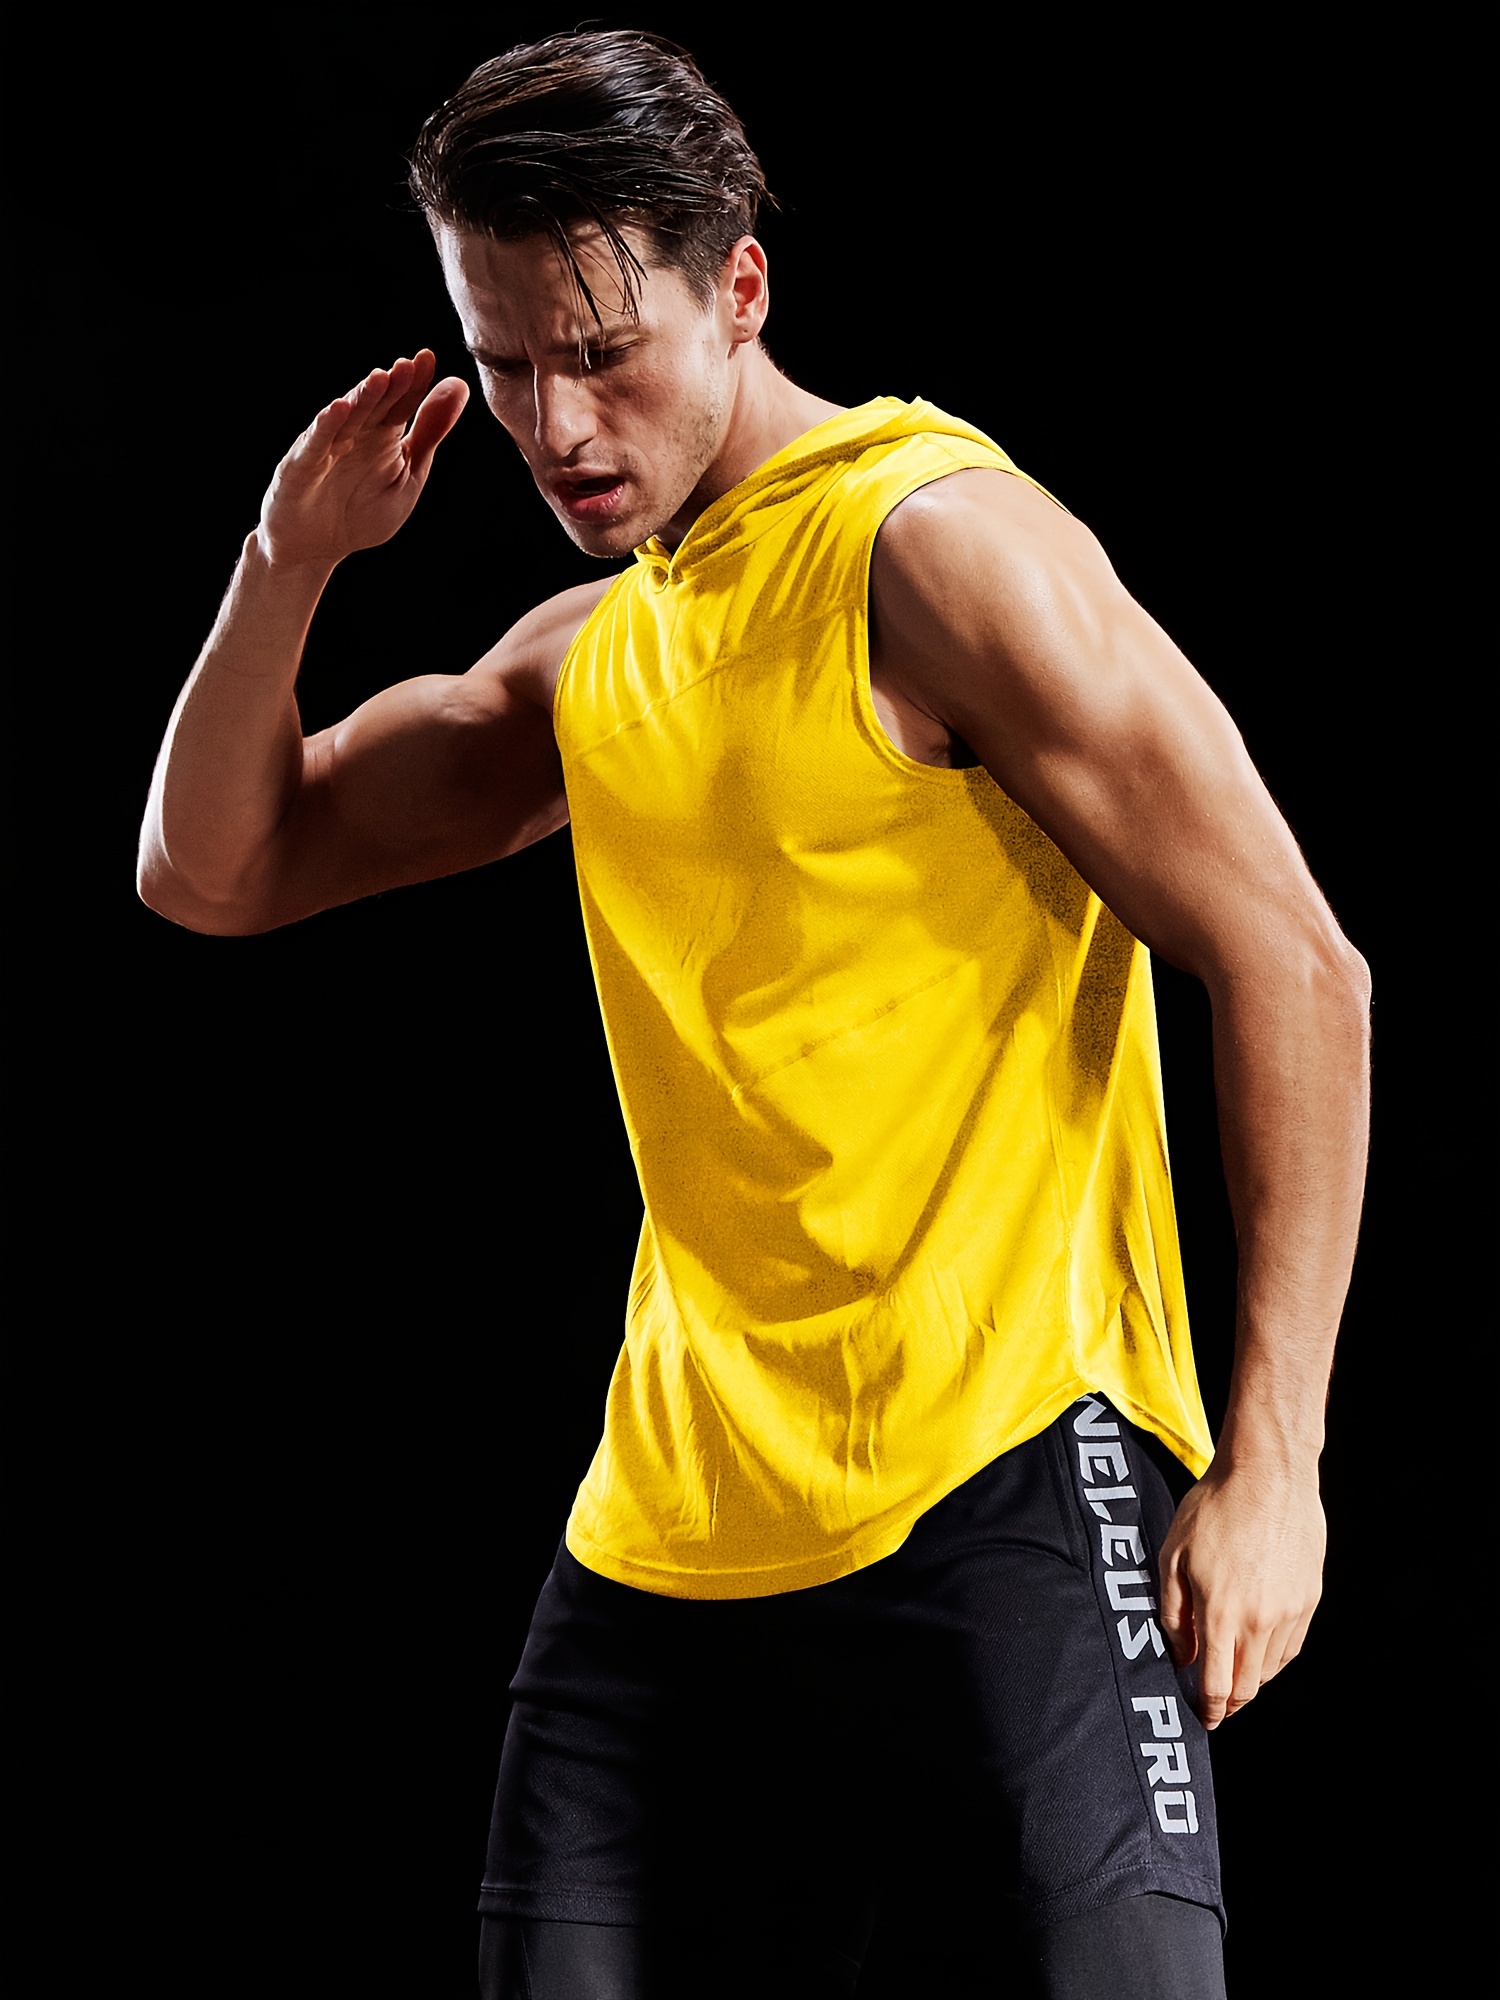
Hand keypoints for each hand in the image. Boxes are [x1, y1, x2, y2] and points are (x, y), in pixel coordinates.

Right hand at [257, 350, 468, 569]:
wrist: (316, 547)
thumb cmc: (363, 512)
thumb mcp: (408, 476)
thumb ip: (429, 434)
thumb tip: (460, 386)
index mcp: (383, 435)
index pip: (401, 402)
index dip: (414, 382)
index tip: (428, 358)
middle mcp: (355, 434)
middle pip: (376, 404)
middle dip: (391, 385)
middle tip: (408, 365)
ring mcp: (327, 447)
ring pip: (347, 418)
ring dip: (362, 397)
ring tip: (380, 378)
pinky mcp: (301, 466)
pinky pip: (316, 444)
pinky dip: (327, 426)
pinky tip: (340, 408)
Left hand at [1157, 1460, 1325, 1729]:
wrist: (1269, 1475)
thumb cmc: (1214, 1508)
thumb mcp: (1173, 1556)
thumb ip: (1173, 1613)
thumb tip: (1181, 1655)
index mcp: (1221, 1613)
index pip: (1217, 1684)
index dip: (1209, 1709)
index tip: (1204, 1718)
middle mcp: (1260, 1621)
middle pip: (1248, 1687)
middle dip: (1231, 1704)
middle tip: (1218, 1706)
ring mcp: (1290, 1612)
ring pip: (1271, 1669)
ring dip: (1252, 1680)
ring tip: (1235, 1674)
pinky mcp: (1310, 1599)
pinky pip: (1291, 1645)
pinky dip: (1273, 1657)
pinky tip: (1259, 1649)